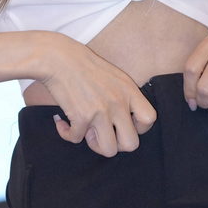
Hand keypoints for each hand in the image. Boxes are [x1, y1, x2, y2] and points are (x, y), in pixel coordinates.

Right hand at [39, 36, 156, 157]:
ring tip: (86, 132)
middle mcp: (118, 103)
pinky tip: (62, 123)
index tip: (123, 123)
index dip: (139, 128)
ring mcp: (101, 112)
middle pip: (132, 144)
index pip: (150, 119)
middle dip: (117, 144)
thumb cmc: (84, 64)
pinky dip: (67, 133)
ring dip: (95, 145)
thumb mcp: (114, 76)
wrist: (58, 57)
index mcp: (129, 91)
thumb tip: (121, 122)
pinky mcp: (81, 117)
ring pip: (109, 150)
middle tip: (104, 133)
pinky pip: (76, 140)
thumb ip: (123, 97)